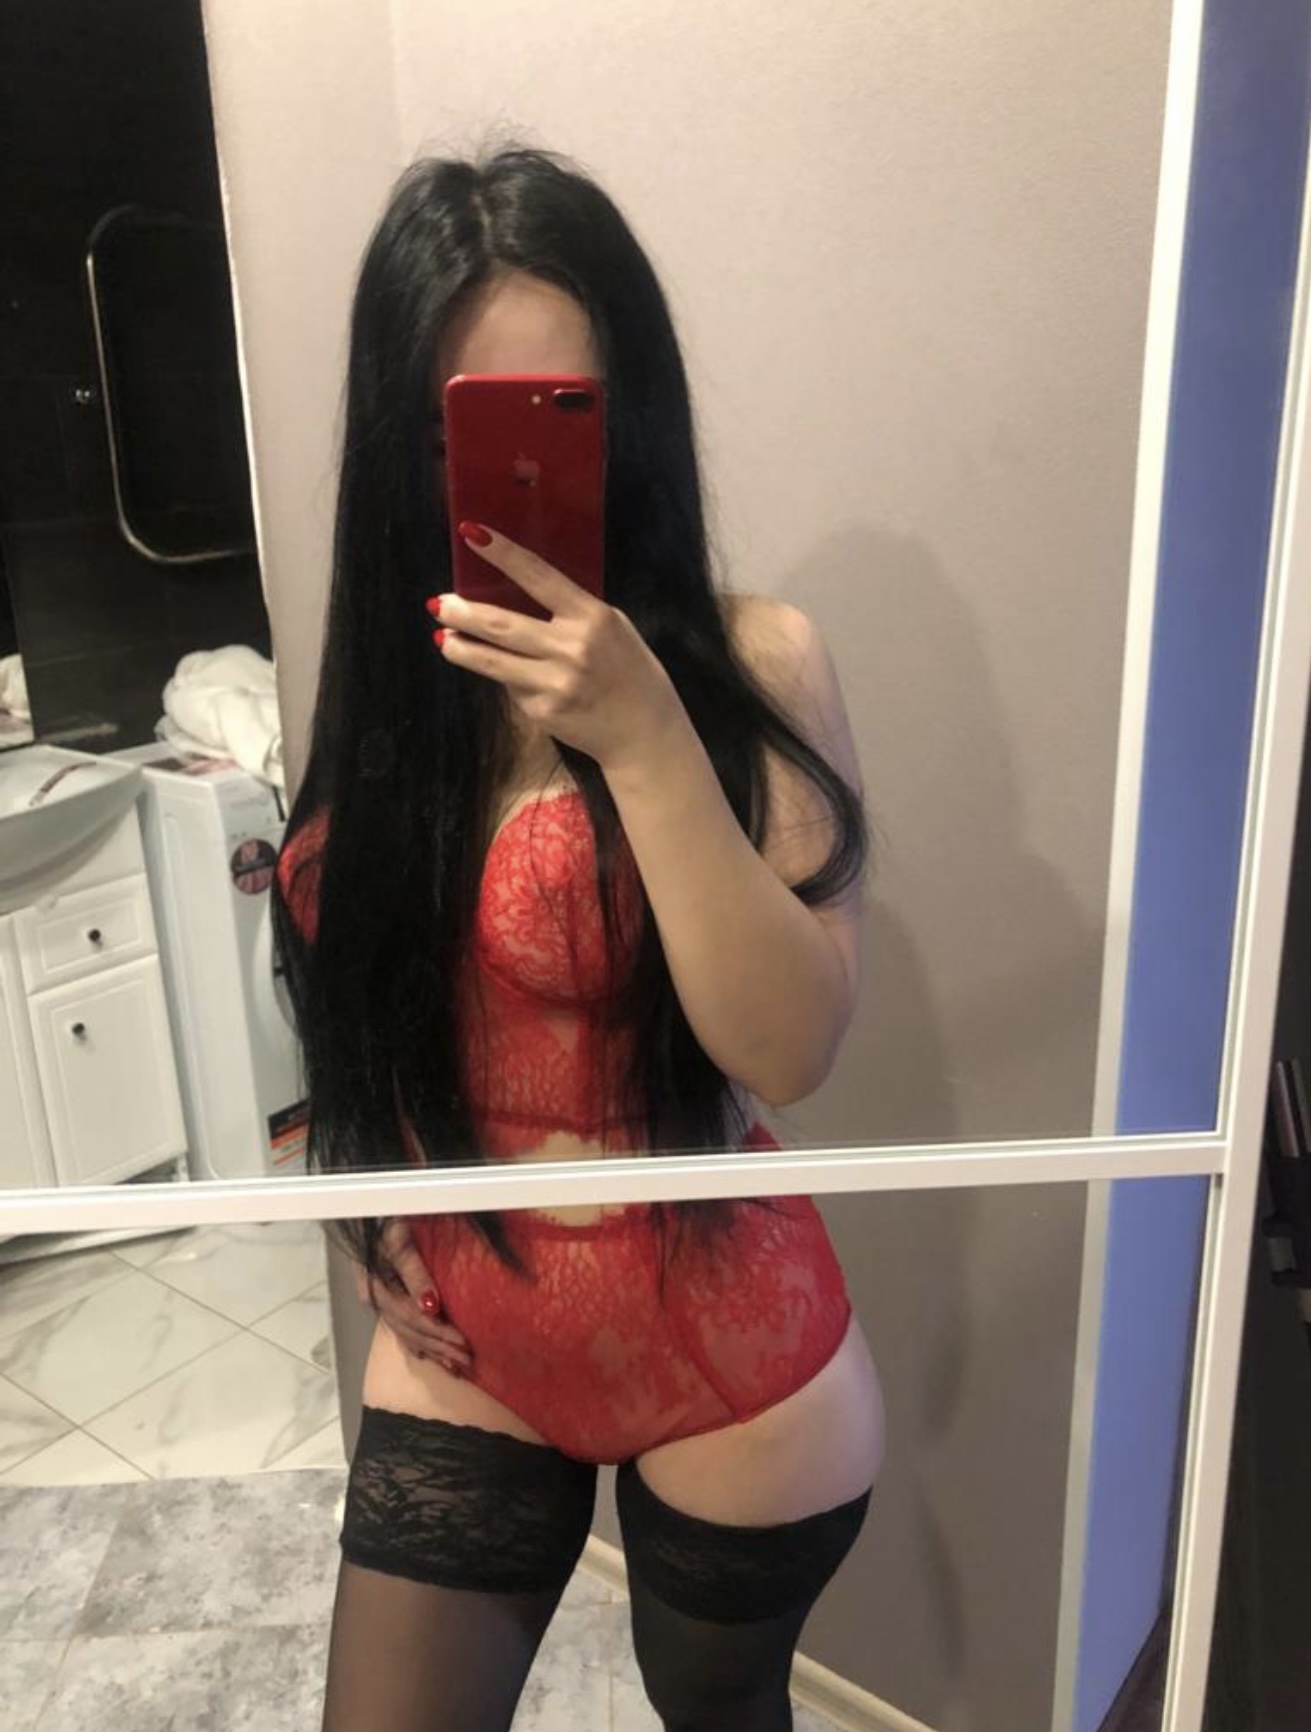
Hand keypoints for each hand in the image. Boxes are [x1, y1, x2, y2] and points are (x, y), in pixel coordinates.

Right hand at [356, 1219, 473, 1376]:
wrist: (368, 1205)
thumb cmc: (387, 1214)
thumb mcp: (400, 1237)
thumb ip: (414, 1271)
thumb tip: (430, 1306)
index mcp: (379, 1283)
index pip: (412, 1317)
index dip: (437, 1333)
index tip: (462, 1342)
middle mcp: (375, 1295)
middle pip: (409, 1329)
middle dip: (439, 1346)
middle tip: (466, 1360)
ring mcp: (377, 1297)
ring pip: (404, 1332)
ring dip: (430, 1350)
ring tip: (454, 1365)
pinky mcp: (381, 1295)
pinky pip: (399, 1327)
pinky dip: (416, 1343)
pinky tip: (427, 1356)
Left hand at [426, 523, 680, 770]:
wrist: (644, 732)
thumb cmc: (629, 671)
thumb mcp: (612, 627)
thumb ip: (571, 610)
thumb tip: (518, 594)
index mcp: (592, 616)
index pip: (538, 576)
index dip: (503, 554)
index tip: (471, 533)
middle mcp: (571, 648)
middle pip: (501, 624)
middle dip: (462, 612)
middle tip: (438, 603)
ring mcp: (554, 682)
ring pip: (492, 661)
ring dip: (460, 648)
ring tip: (443, 638)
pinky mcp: (543, 711)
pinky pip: (510, 686)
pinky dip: (502, 676)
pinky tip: (503, 672)